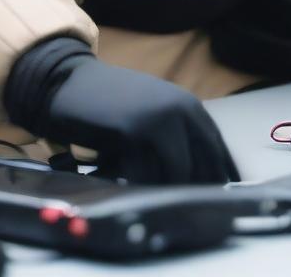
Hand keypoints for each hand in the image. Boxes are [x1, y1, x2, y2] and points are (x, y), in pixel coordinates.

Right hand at [5, 38, 239, 184]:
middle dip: (194, 191)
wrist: (70, 82)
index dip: (220, 178)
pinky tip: (128, 184)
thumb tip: (203, 180)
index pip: (218, 151)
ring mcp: (159, 118)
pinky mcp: (135, 130)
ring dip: (163, 191)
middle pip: (203, 167)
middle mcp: (181, 109)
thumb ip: (178, 138)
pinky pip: (147, 176)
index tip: (219, 201)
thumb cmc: (111, 104)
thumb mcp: (153, 113)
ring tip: (148, 194)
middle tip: (181, 209)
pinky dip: (139, 186)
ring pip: (177, 175)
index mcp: (189, 106)